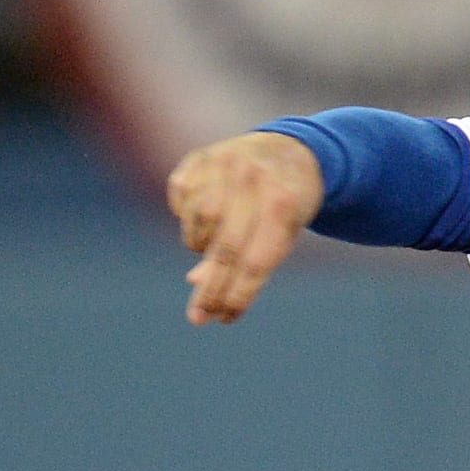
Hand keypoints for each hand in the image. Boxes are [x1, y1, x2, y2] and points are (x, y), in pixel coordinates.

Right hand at [165, 132, 324, 324]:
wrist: (290, 151)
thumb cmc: (286, 208)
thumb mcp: (281, 237)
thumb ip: (247, 266)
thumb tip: (199, 296)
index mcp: (284, 206)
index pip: (256, 262)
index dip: (239, 295)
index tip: (223, 319)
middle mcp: (254, 181)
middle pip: (226, 250)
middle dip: (211, 289)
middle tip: (198, 317)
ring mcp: (225, 165)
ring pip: (199, 224)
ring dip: (199, 245)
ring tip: (211, 244)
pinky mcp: (200, 158)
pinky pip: (180, 199)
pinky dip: (186, 216)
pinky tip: (202, 216)